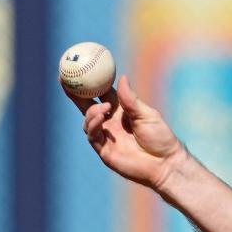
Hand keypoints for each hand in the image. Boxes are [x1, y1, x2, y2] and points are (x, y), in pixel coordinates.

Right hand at [64, 75, 184, 189]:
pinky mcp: (104, 150)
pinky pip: (92, 136)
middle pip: (87, 105)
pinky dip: (93, 125)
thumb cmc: (161, 138)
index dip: (91, 82)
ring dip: (92, 112)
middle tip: (65, 80)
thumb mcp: (147, 114)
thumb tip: (122, 77)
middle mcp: (111, 122)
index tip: (80, 67)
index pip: (101, 94)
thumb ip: (131, 99)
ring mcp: (106, 136)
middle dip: (75, 93)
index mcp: (121, 111)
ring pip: (88, 120)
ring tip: (104, 108)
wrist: (165, 164)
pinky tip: (100, 118)